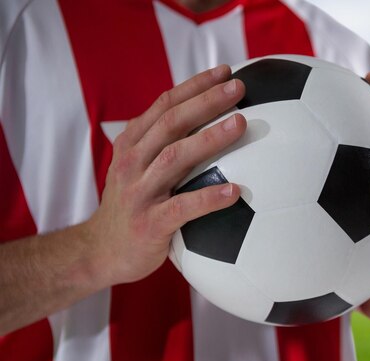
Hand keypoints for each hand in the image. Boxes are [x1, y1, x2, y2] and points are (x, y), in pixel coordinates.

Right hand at [86, 65, 246, 286]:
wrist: (101, 251)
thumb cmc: (133, 205)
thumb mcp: (138, 167)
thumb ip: (164, 145)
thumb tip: (211, 122)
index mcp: (132, 143)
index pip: (165, 104)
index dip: (195, 85)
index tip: (226, 72)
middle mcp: (132, 162)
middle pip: (171, 122)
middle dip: (206, 101)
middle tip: (239, 88)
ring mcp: (139, 192)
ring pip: (175, 157)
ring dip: (209, 138)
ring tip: (240, 123)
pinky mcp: (149, 224)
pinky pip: (182, 208)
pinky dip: (209, 198)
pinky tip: (235, 192)